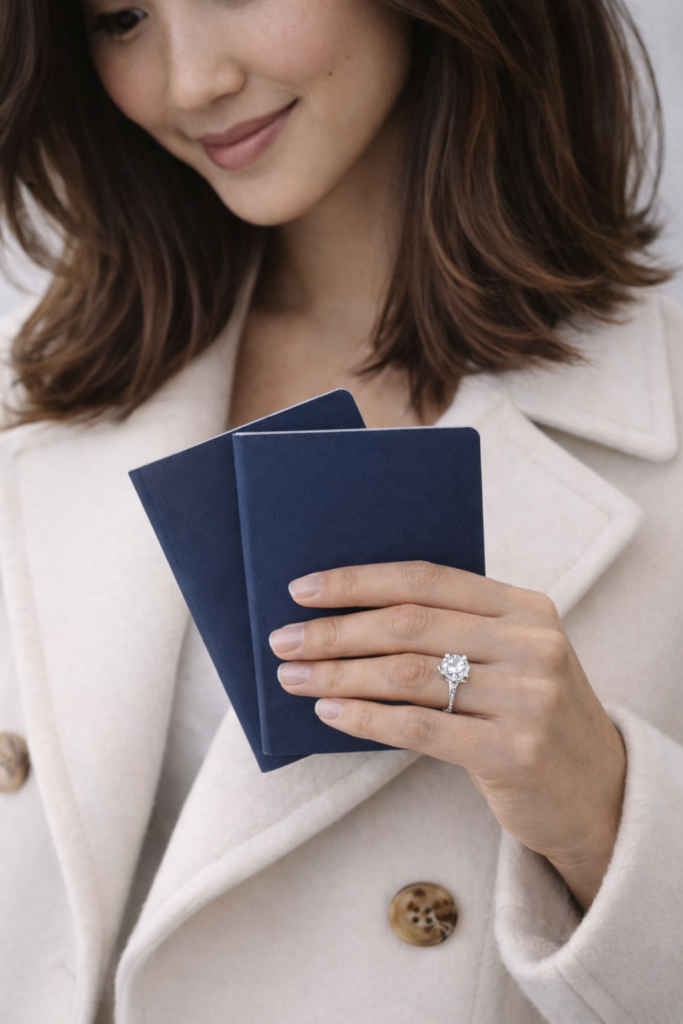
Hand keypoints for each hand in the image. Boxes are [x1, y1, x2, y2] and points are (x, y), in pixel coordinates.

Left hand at [269, 561, 625, 910]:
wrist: (597, 791)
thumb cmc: (531, 715)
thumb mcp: (510, 657)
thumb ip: (452, 631)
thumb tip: (348, 617)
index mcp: (525, 606)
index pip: (426, 578)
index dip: (358, 581)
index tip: (303, 589)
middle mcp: (530, 644)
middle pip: (409, 625)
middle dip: (335, 630)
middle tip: (284, 639)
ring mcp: (527, 698)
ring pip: (407, 675)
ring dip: (338, 674)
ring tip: (294, 677)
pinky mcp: (515, 753)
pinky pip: (419, 728)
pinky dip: (365, 719)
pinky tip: (329, 714)